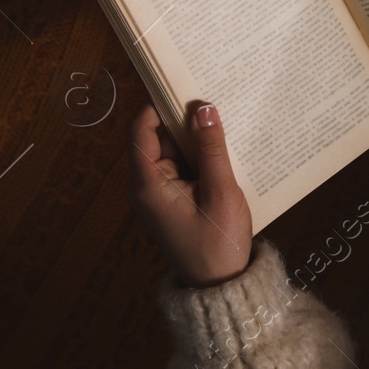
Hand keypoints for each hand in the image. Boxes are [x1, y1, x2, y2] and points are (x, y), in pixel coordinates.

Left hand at [129, 102, 253, 287]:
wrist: (220, 285)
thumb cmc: (218, 243)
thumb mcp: (220, 191)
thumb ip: (211, 148)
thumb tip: (203, 107)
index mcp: (148, 184)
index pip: (142, 130)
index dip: (159, 103)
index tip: (185, 83)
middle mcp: (147, 185)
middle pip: (160, 136)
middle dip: (184, 117)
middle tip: (215, 94)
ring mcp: (161, 192)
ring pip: (176, 149)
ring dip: (197, 137)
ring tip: (226, 117)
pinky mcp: (175, 198)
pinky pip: (185, 165)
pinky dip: (202, 154)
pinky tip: (226, 145)